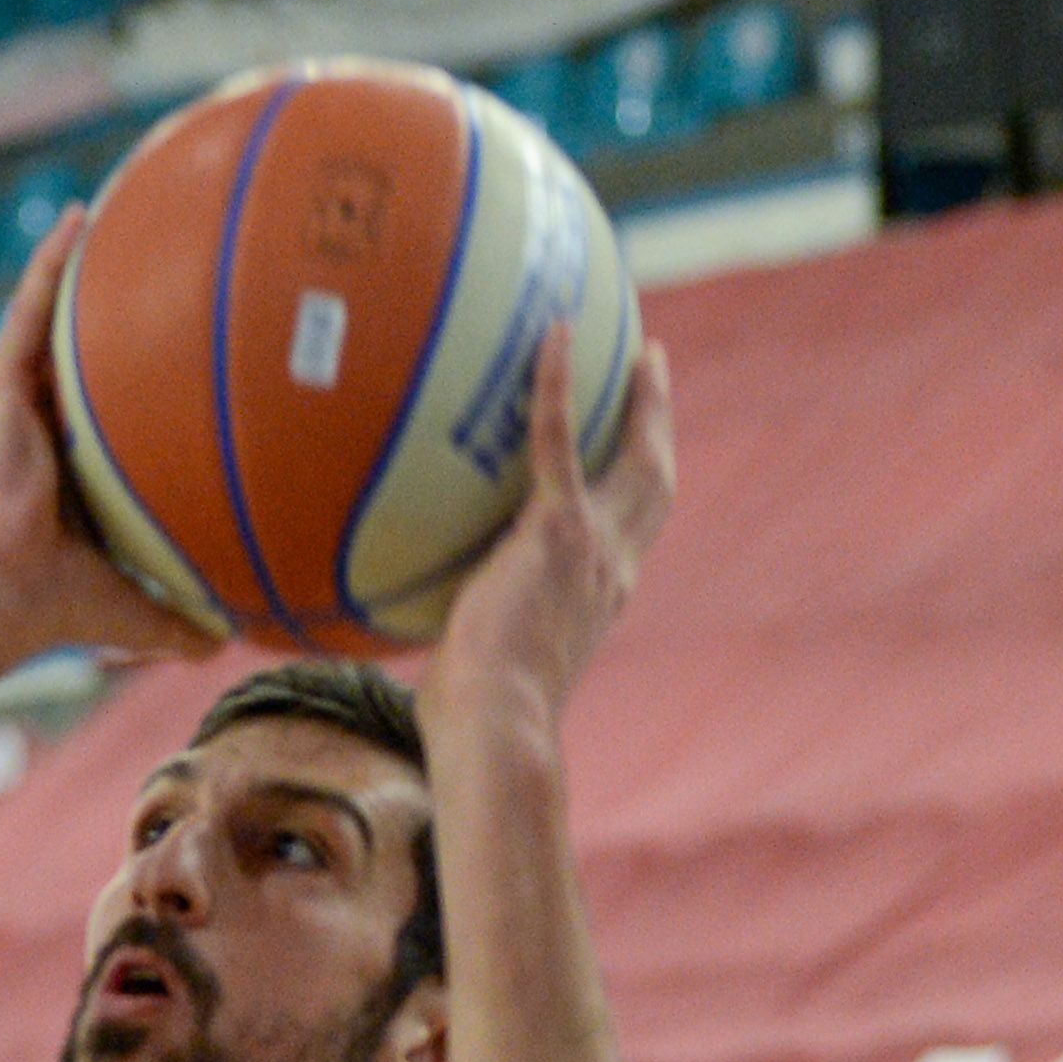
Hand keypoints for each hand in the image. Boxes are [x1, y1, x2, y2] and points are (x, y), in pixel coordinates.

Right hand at [0, 207, 224, 665]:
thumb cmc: (53, 606)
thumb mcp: (131, 606)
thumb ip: (175, 619)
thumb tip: (226, 644)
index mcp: (66, 478)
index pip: (102, 418)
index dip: (129, 385)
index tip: (165, 354)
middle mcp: (37, 433)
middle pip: (78, 357)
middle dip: (105, 314)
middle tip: (143, 266)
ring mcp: (14, 406)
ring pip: (53, 322)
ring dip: (78, 270)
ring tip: (110, 216)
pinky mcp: (0, 387)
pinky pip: (33, 309)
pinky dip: (54, 263)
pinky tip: (80, 218)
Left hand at [428, 326, 676, 758]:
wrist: (496, 725)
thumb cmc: (473, 718)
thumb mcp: (475, 664)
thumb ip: (461, 628)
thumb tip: (405, 622)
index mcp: (600, 597)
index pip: (632, 532)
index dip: (638, 486)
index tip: (634, 451)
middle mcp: (613, 568)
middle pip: (655, 481)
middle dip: (658, 422)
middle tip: (652, 369)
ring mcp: (594, 547)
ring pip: (636, 456)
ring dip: (640, 397)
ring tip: (635, 345)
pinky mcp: (558, 530)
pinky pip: (558, 439)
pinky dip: (557, 384)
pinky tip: (551, 336)